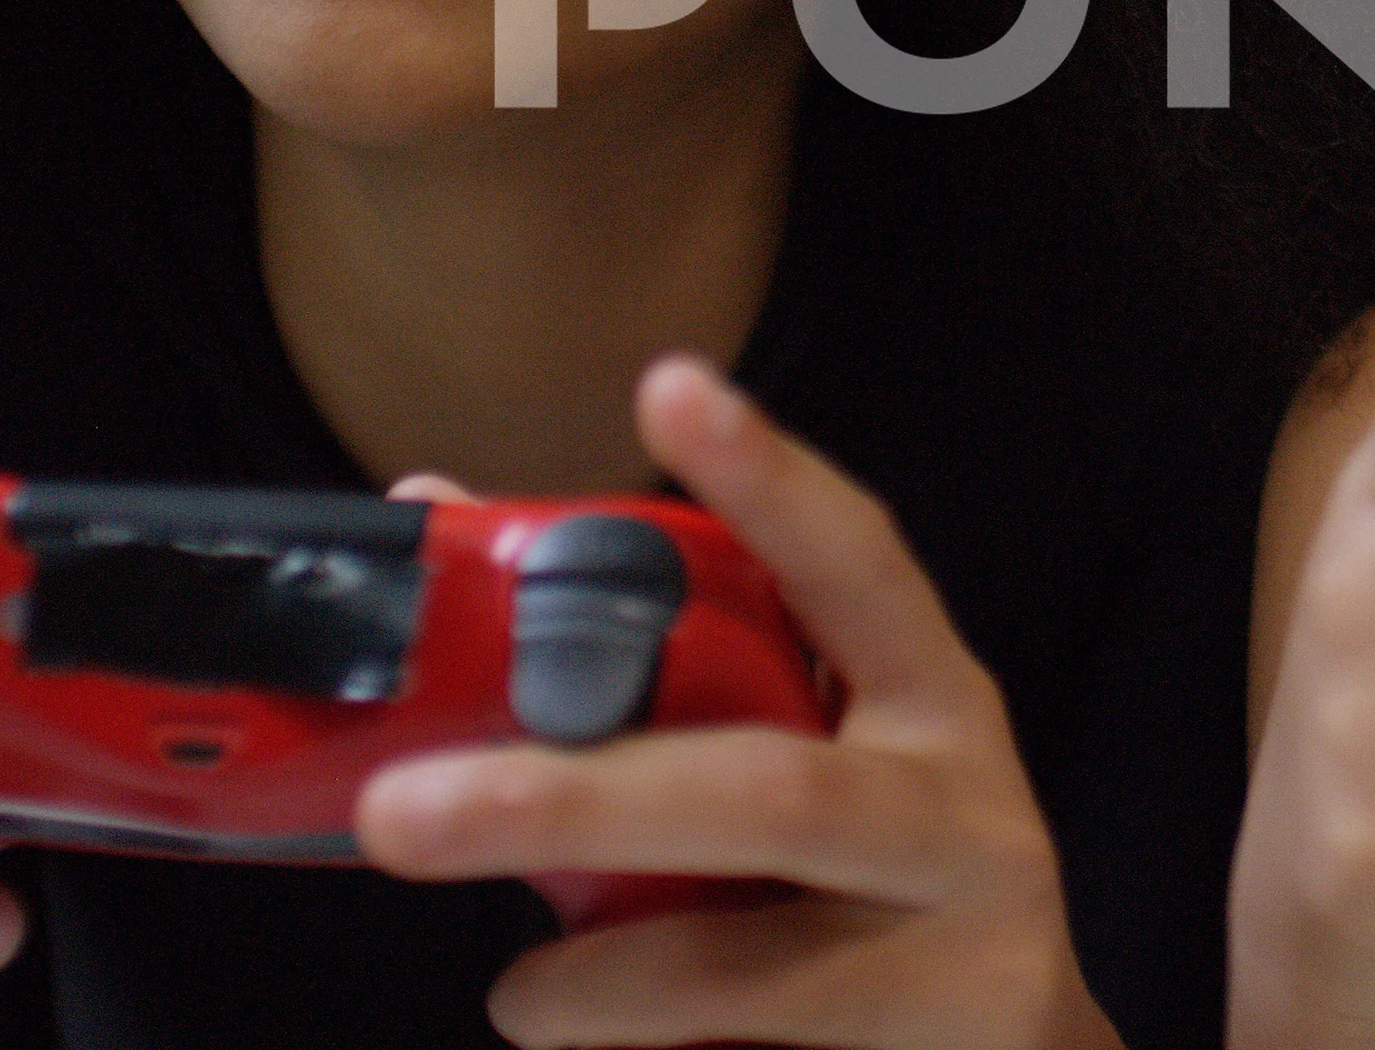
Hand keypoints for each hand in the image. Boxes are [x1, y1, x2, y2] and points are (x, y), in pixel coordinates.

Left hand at [356, 355, 1112, 1049]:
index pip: (856, 563)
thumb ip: (641, 687)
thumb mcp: (792, 778)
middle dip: (573, 802)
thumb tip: (437, 521)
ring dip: (595, 982)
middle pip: (772, 794)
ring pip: (749, 964)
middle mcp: (965, 814)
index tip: (669, 386)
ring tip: (519, 1000)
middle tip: (400, 815)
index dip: (770, 480)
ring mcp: (973, 951)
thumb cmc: (863, 903)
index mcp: (930, 701)